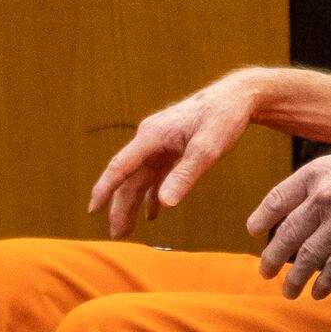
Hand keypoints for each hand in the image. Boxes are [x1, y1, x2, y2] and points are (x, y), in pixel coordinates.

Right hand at [89, 71, 266, 236]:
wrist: (238, 96)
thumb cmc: (223, 117)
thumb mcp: (208, 148)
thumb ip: (185, 175)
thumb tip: (164, 203)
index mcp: (153, 136)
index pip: (121, 165)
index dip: (105, 188)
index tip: (92, 210)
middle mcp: (150, 138)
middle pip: (128, 176)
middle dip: (120, 206)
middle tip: (117, 235)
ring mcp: (160, 142)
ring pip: (140, 177)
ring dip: (133, 202)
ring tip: (128, 229)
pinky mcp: (171, 147)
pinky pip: (155, 174)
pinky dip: (151, 193)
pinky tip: (152, 212)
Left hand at [246, 144, 330, 297]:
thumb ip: (314, 184)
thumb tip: (291, 208)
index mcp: (314, 175)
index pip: (277, 199)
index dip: (261, 218)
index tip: (253, 231)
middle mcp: (323, 197)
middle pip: (287, 234)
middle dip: (272, 258)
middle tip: (266, 271)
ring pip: (308, 257)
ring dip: (295, 278)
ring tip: (289, 289)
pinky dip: (323, 283)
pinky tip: (318, 290)